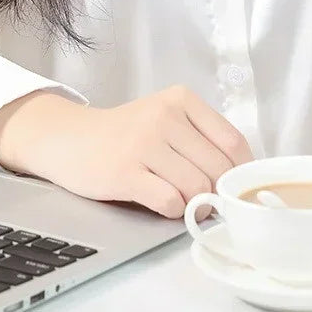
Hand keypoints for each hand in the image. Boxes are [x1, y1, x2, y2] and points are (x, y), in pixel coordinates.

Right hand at [0, 85, 252, 217]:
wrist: (69, 139)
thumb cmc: (125, 134)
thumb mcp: (166, 119)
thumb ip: (201, 139)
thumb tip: (240, 178)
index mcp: (181, 100)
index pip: (233, 142)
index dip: (241, 171)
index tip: (237, 187)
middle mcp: (164, 117)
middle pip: (217, 168)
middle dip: (218, 192)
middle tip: (208, 201)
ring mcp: (143, 143)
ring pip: (196, 187)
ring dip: (195, 203)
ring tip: (183, 202)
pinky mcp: (125, 172)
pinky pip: (169, 201)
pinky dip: (173, 211)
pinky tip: (162, 203)